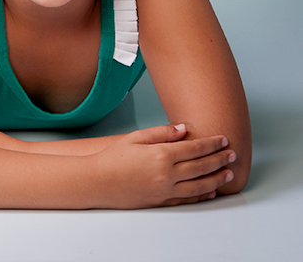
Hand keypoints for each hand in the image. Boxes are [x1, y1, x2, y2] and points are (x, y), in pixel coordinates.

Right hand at [95, 123, 236, 207]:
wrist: (98, 181)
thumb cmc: (113, 157)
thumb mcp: (135, 137)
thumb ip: (161, 133)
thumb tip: (184, 129)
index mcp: (161, 155)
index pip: (195, 148)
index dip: (212, 144)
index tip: (223, 140)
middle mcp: (167, 174)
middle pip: (202, 166)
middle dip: (219, 160)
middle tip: (232, 155)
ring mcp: (165, 190)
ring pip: (200, 185)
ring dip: (217, 179)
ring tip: (228, 173)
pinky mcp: (161, 201)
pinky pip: (188, 199)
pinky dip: (202, 195)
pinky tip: (211, 191)